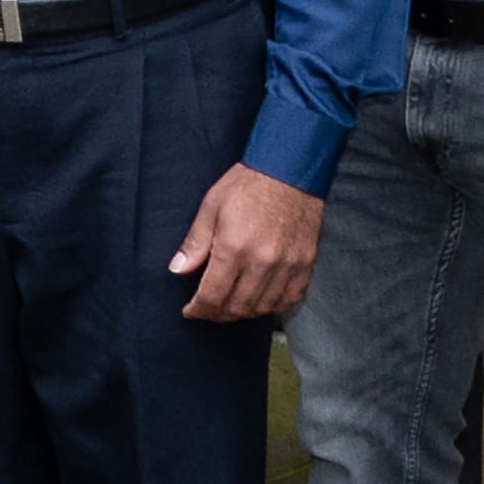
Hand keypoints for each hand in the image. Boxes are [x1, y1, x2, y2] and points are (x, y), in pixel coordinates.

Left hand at [174, 165, 326, 322]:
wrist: (291, 169)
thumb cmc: (248, 184)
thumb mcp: (211, 207)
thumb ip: (195, 243)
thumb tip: (177, 270)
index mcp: (234, 247)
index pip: (213, 295)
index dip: (198, 309)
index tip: (190, 310)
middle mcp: (262, 261)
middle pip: (237, 306)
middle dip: (217, 314)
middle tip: (207, 310)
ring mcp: (287, 265)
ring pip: (262, 307)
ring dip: (243, 313)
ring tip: (230, 307)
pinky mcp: (306, 263)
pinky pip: (290, 299)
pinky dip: (273, 306)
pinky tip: (260, 302)